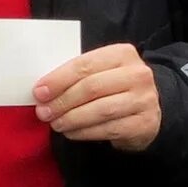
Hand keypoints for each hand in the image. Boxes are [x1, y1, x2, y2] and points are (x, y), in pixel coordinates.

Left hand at [33, 44, 163, 150]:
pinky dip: (85, 132)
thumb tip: (43, 90)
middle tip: (43, 112)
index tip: (39, 92)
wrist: (148, 110)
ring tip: (55, 123)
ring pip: (100, 110)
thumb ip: (77, 76)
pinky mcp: (144, 123)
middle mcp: (137, 74)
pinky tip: (71, 132)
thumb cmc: (115, 88)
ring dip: (72, 119)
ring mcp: (144, 99)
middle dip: (62, 101)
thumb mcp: (101, 72)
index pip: (85, 64)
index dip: (59, 79)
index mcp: (122, 54)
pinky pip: (108, 129)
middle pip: (91, 87)